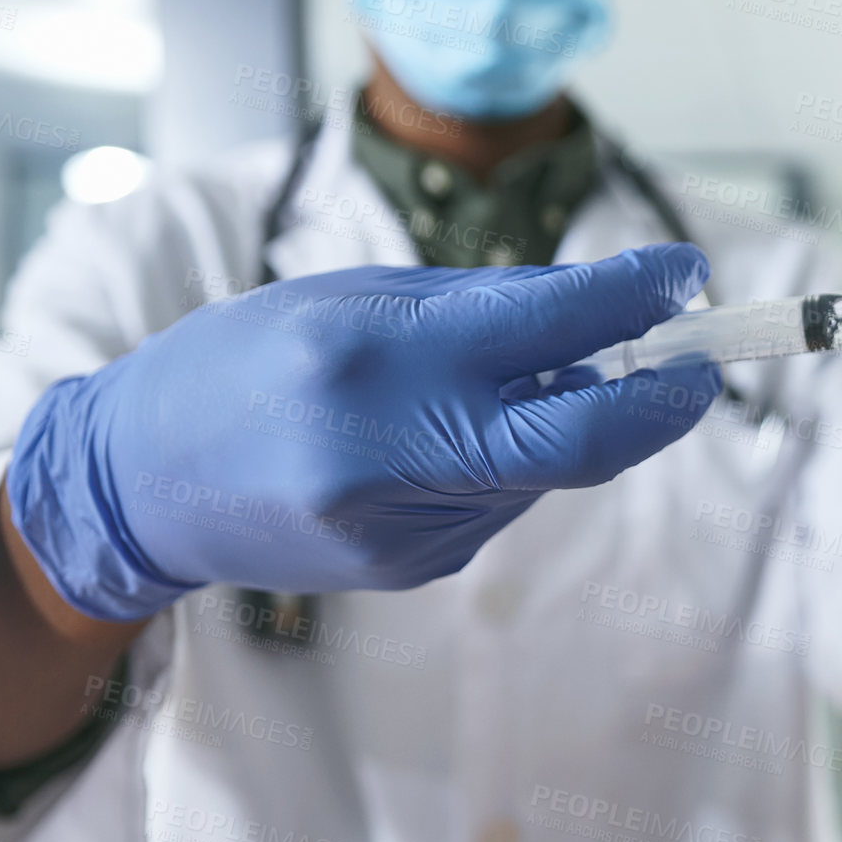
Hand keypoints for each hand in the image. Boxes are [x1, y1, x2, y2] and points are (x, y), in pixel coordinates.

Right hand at [8, 246, 721, 620]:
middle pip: (583, 440)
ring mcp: (405, 526)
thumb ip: (484, 306)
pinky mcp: (413, 568)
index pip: (547, 327)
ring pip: (543, 467)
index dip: (634, 297)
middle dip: (662, 404)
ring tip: (488, 387)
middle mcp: (393, 450)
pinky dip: (505, 460)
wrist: (141, 484)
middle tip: (700, 368)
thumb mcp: (355, 296)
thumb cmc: (246, 362)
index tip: (683, 274)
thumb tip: (606, 311)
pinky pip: (502, 501)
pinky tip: (436, 442)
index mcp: (373, 356)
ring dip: (558, 421)